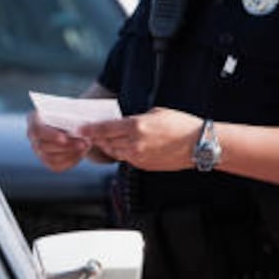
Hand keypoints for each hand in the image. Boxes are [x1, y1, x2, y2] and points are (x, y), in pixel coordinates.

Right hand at [27, 110, 90, 171]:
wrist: (71, 124)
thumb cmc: (69, 112)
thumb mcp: (70, 109)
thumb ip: (73, 116)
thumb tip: (83, 128)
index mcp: (34, 119)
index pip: (37, 130)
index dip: (50, 135)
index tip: (64, 139)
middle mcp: (33, 137)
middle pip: (44, 146)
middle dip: (66, 146)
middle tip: (84, 143)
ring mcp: (38, 151)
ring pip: (51, 158)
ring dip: (70, 154)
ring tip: (86, 146)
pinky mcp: (47, 161)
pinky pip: (57, 166)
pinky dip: (71, 161)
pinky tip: (82, 153)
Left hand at [79, 107, 202, 170]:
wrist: (198, 145)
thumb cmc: (181, 125)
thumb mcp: (155, 113)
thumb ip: (135, 118)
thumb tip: (124, 122)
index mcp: (136, 126)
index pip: (105, 128)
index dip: (90, 129)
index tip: (80, 128)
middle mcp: (134, 144)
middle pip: (106, 142)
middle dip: (97, 138)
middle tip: (89, 133)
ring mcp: (138, 157)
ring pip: (114, 152)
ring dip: (108, 146)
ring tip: (104, 139)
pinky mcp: (143, 166)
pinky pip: (126, 159)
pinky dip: (122, 152)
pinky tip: (124, 146)